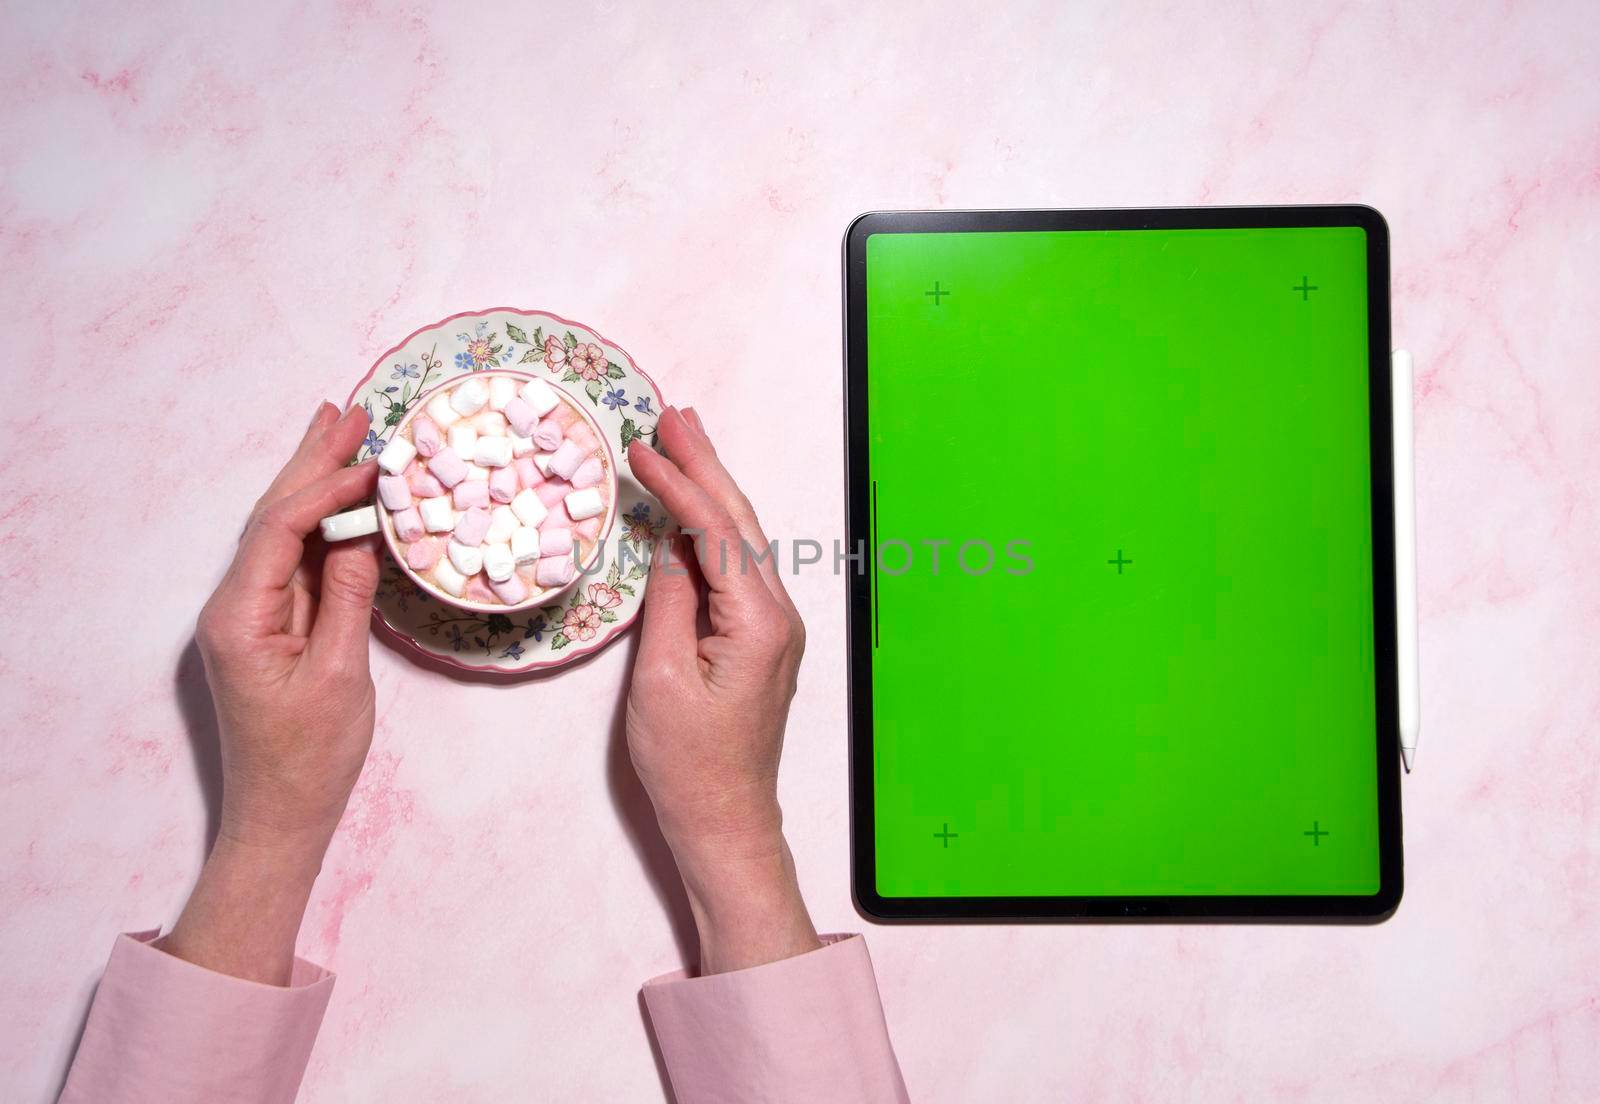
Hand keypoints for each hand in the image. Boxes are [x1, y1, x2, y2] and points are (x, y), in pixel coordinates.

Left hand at [165, 403, 380, 983]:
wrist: (282, 814)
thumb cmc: (311, 757)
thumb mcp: (340, 675)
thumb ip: (348, 598)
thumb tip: (361, 534)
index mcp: (240, 616)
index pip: (280, 529)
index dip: (325, 486)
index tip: (370, 455)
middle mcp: (233, 606)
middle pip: (272, 516)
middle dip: (311, 462)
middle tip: (347, 410)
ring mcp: (249, 615)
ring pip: (281, 532)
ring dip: (313, 482)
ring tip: (340, 431)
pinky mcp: (268, 626)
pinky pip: (294, 561)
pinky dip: (320, 523)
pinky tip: (340, 497)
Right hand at [626, 406, 819, 974]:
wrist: (725, 820)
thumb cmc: (687, 763)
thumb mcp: (659, 679)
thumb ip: (669, 601)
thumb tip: (669, 542)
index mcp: (757, 622)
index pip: (716, 531)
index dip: (678, 483)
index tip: (639, 447)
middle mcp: (779, 615)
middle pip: (740, 521)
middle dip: (706, 464)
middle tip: (674, 414)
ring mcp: (776, 626)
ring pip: (743, 539)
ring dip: (712, 487)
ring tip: (684, 439)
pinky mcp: (761, 638)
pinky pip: (737, 567)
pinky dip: (713, 528)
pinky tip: (693, 506)